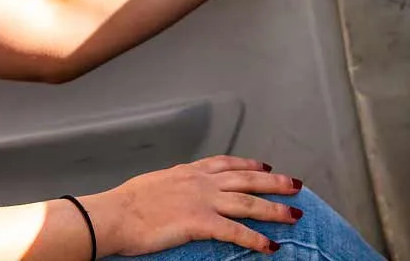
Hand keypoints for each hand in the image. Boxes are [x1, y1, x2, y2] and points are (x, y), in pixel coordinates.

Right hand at [83, 155, 304, 255]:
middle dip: (274, 182)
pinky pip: (236, 231)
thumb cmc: (125, 205)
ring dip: (275, 209)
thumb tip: (173, 192)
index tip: (265, 164)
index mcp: (187, 172)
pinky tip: (271, 246)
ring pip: (248, 202)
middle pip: (247, 178)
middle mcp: (199, 182)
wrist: (114, 214)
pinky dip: (256, 239)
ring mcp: (202, 200)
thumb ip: (170, 186)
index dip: (249, 164)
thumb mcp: (152, 185)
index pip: (225, 163)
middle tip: (295, 184)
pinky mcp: (200, 222)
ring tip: (295, 214)